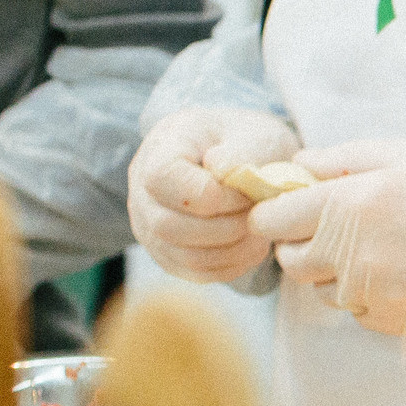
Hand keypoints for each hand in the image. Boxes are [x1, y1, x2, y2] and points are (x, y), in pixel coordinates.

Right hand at [129, 108, 299, 282]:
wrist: (242, 157)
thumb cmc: (248, 141)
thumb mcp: (255, 133)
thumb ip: (242, 150)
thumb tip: (220, 170)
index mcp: (162, 148)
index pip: (162, 178)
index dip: (208, 194)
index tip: (245, 190)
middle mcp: (144, 190)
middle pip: (169, 226)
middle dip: (225, 227)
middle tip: (260, 215)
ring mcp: (150, 225)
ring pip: (184, 255)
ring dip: (232, 250)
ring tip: (261, 231)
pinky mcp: (168, 252)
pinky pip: (195, 272)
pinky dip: (231, 265)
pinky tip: (253, 246)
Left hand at [250, 139, 405, 335]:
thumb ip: (346, 156)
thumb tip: (299, 165)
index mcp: (352, 202)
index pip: (271, 221)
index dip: (277, 214)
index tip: (294, 209)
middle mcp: (355, 253)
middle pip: (291, 262)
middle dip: (305, 244)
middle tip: (341, 228)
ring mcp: (377, 292)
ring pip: (325, 292)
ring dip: (339, 274)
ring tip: (382, 250)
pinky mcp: (400, 320)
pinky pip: (360, 313)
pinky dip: (370, 296)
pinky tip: (405, 273)